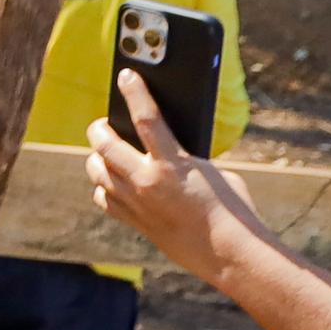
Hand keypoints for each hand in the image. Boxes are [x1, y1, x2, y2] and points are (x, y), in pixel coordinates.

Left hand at [86, 70, 276, 287]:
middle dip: (100, 130)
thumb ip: (187, 158)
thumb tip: (170, 152)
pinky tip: (109, 183)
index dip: (134, 92)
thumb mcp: (214, 172)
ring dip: (97, 158)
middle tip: (103, 123)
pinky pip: (105, 199)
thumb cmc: (234, 210)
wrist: (229, 254)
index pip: (146, 119)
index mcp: (173, 164)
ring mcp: (137, 204)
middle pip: (105, 146)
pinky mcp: (136, 223)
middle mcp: (147, 182)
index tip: (125, 75)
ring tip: (102, 151)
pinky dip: (103, 187)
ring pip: (98, 173)